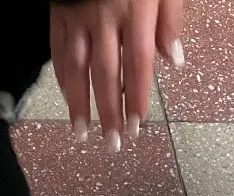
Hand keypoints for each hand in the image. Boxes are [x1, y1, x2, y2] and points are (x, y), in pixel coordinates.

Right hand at [50, 0, 183, 148]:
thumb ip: (171, 19)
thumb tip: (174, 60)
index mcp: (136, 10)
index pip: (138, 63)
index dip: (138, 97)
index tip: (136, 125)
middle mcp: (105, 19)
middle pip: (107, 74)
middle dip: (110, 112)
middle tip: (113, 144)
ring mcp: (78, 19)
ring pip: (78, 69)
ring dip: (80, 106)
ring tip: (83, 135)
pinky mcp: (60, 17)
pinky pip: (60, 54)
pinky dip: (63, 81)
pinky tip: (68, 102)